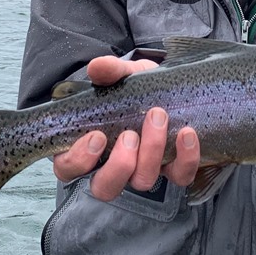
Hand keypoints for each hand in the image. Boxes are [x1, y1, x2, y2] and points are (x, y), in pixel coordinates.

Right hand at [52, 56, 200, 200]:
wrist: (169, 85)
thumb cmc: (136, 86)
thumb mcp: (123, 75)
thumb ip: (110, 71)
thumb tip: (97, 67)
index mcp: (88, 146)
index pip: (68, 168)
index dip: (78, 160)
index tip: (97, 136)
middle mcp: (113, 165)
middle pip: (104, 187)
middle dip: (118, 165)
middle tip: (129, 135)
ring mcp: (143, 169)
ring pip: (142, 182)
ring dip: (151, 153)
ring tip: (158, 118)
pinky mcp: (173, 168)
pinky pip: (180, 176)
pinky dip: (186, 158)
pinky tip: (187, 133)